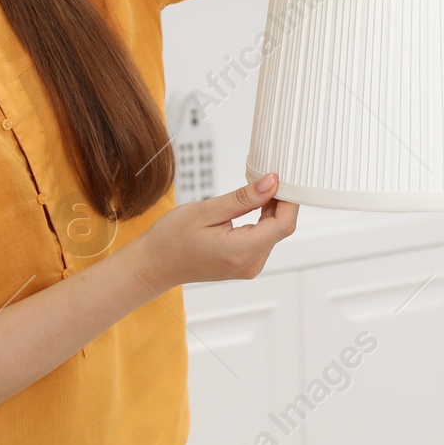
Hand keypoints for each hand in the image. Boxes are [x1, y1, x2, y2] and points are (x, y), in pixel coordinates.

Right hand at [130, 173, 298, 292]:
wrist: (155, 264)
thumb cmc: (172, 238)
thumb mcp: (206, 210)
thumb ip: (243, 198)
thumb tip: (271, 183)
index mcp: (239, 250)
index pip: (283, 224)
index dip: (288, 199)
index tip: (280, 178)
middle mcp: (249, 264)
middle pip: (281, 228)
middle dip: (279, 201)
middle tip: (264, 177)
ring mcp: (249, 267)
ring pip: (275, 233)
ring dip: (270, 211)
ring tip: (251, 192)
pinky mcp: (246, 265)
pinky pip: (264, 240)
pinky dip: (262, 221)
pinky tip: (249, 208)